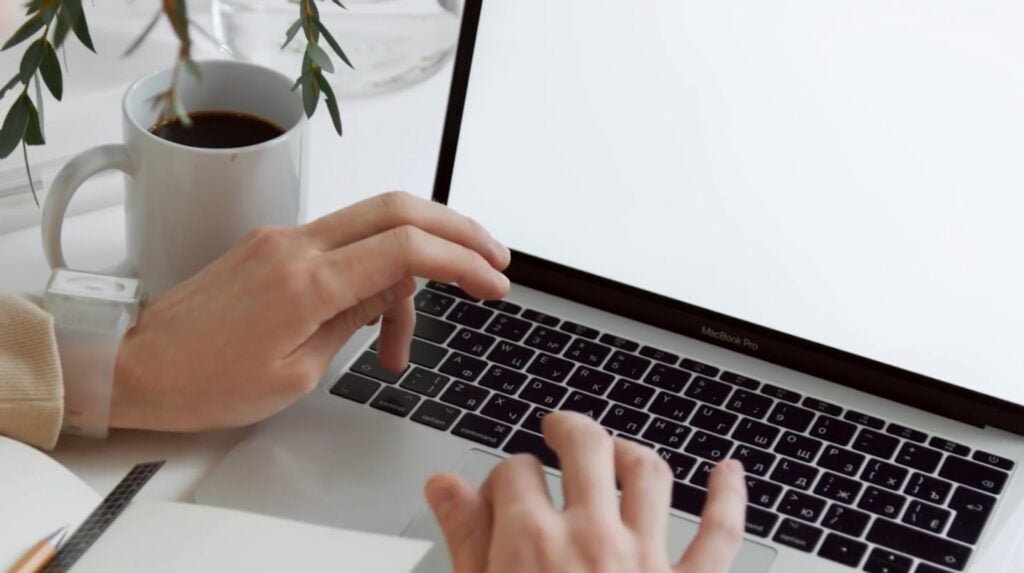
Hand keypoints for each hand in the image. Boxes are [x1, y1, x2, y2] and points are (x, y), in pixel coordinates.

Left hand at [110, 191, 509, 430]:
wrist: (135, 364)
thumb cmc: (203, 382)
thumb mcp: (296, 372)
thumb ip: (354, 318)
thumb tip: (396, 284)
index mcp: (305, 281)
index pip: (406, 248)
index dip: (461, 260)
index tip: (493, 283)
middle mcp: (296, 244)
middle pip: (399, 208)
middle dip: (456, 230)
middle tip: (492, 261)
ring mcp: (282, 237)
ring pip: (374, 222)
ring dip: (414, 261)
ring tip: (403, 343)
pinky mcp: (273, 244)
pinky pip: (342, 241)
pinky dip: (374, 267)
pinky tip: (373, 316)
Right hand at [426, 412, 746, 572]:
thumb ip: (465, 540)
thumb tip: (445, 488)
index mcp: (531, 544)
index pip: (514, 472)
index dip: (504, 475)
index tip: (502, 492)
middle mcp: (592, 538)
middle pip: (585, 448)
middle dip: (568, 429)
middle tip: (557, 429)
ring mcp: (646, 560)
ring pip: (648, 474)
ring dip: (631, 451)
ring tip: (617, 450)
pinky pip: (721, 533)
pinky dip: (729, 497)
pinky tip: (727, 472)